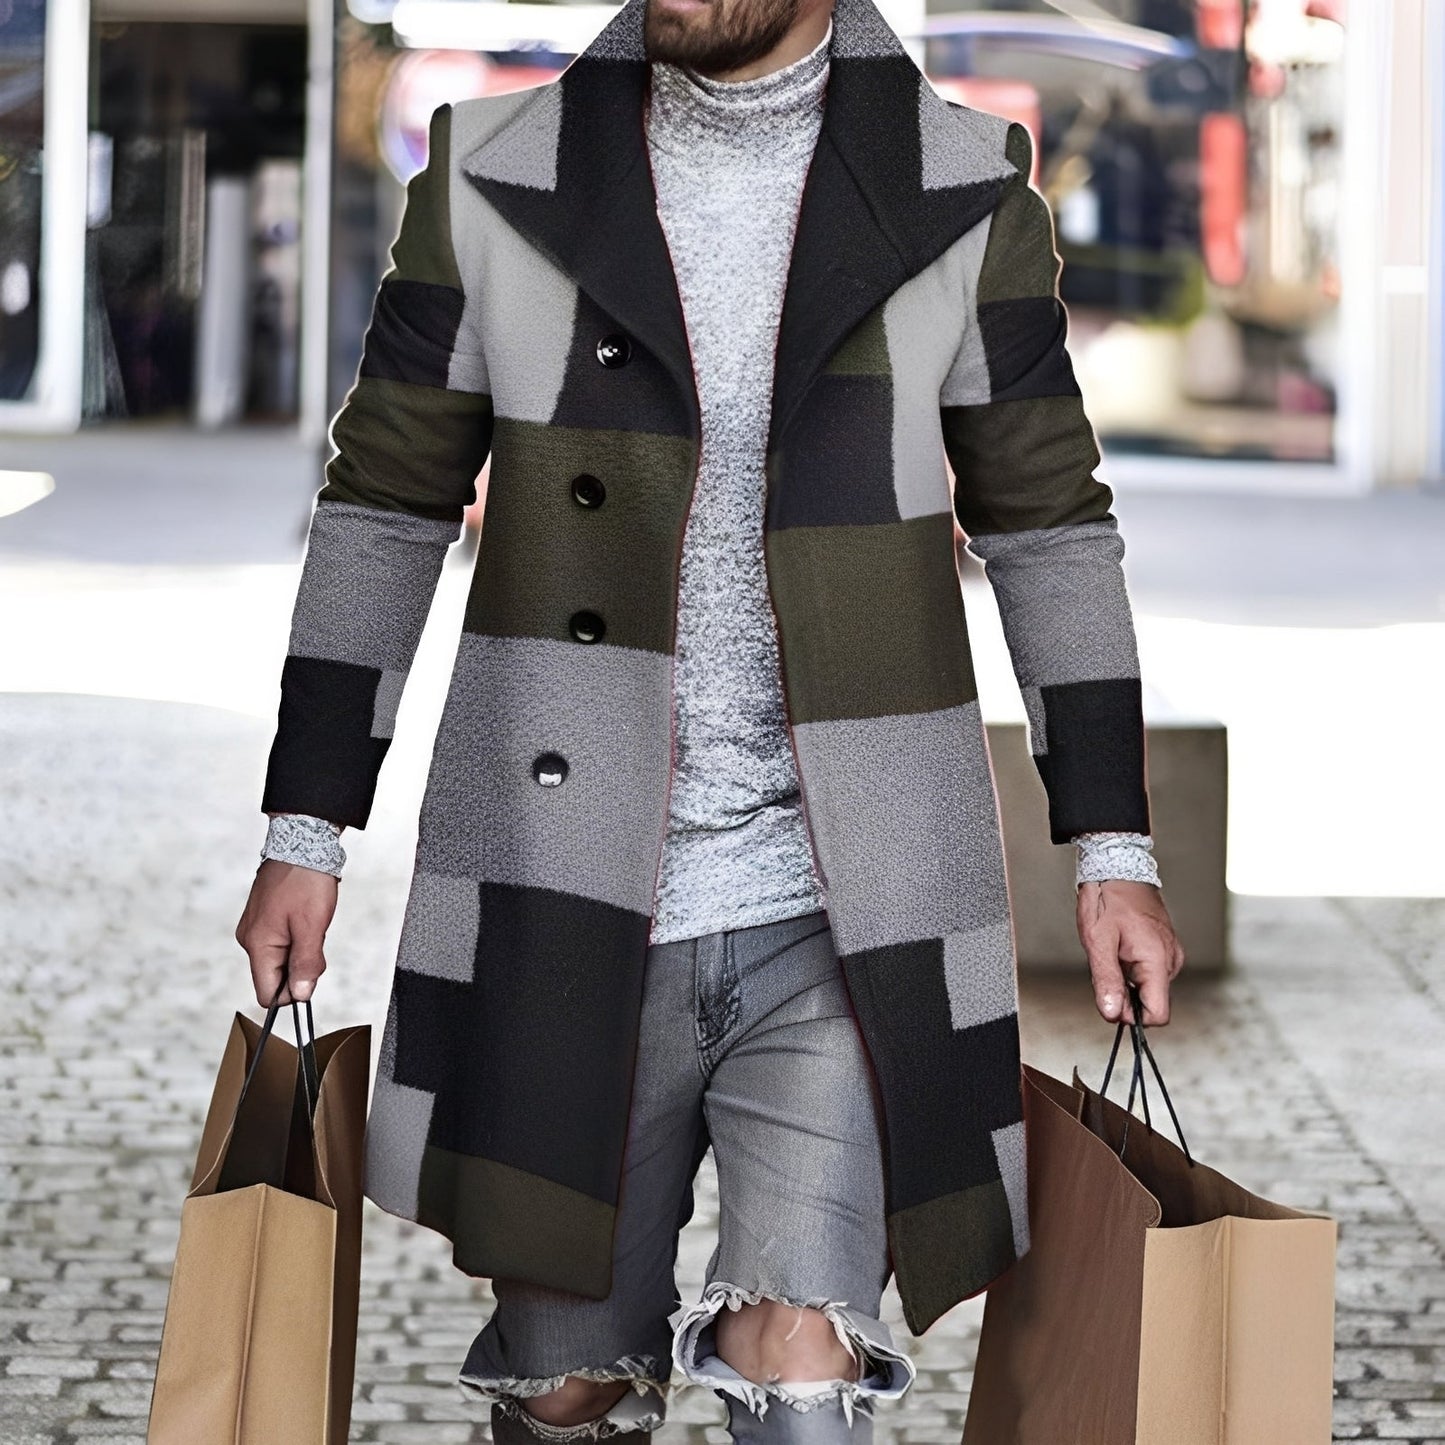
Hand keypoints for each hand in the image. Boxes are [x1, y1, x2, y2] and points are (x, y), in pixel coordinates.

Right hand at [235, 860, 337, 1007]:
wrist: (302, 843)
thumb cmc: (305, 880)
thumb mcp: (312, 926)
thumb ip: (306, 964)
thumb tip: (301, 996)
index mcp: (257, 945)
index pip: (267, 993)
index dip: (292, 994)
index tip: (312, 976)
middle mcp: (250, 939)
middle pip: (274, 977)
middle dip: (300, 969)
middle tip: (315, 940)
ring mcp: (255, 927)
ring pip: (280, 959)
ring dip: (300, 951)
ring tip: (310, 924)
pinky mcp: (264, 918)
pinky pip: (281, 942)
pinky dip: (297, 938)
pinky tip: (306, 919)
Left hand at [1076, 880, 1183, 1025]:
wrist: (1118, 866)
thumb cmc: (1107, 898)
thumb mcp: (1098, 941)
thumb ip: (1106, 980)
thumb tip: (1112, 1014)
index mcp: (1158, 960)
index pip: (1159, 1013)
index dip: (1132, 1016)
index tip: (1110, 1000)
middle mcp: (1171, 960)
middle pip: (1151, 1002)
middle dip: (1124, 994)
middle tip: (1105, 964)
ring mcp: (1170, 954)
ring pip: (1147, 987)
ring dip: (1125, 980)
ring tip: (1111, 950)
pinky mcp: (1164, 948)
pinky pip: (1148, 972)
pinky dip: (1130, 968)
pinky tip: (1119, 947)